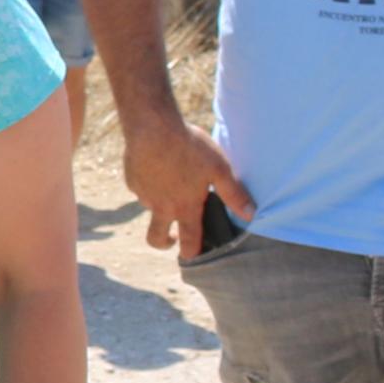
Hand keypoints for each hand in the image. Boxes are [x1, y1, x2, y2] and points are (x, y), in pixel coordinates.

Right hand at [124, 111, 252, 259]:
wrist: (152, 127)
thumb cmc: (189, 147)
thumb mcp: (220, 168)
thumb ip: (234, 195)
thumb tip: (251, 215)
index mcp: (185, 207)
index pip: (188, 242)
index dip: (191, 253)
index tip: (192, 255)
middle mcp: (161, 206)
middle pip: (156, 238)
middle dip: (164, 243)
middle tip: (171, 237)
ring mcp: (143, 194)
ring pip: (151, 207)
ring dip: (160, 203)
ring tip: (171, 181)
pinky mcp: (132, 180)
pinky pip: (141, 188)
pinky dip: (149, 183)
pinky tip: (157, 165)